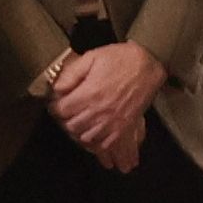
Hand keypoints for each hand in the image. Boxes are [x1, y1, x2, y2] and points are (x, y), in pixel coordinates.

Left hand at [36, 39, 158, 163]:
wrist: (148, 65)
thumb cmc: (119, 59)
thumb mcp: (92, 57)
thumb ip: (72, 73)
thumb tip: (57, 88)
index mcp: (89, 94)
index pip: (62, 110)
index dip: (54, 107)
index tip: (54, 104)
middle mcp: (99, 112)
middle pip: (71, 126)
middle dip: (65, 119)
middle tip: (65, 113)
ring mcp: (112, 123)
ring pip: (86, 138)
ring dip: (78, 131)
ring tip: (77, 122)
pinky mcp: (124, 128)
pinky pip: (105, 145)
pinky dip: (95, 143)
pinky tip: (92, 135)